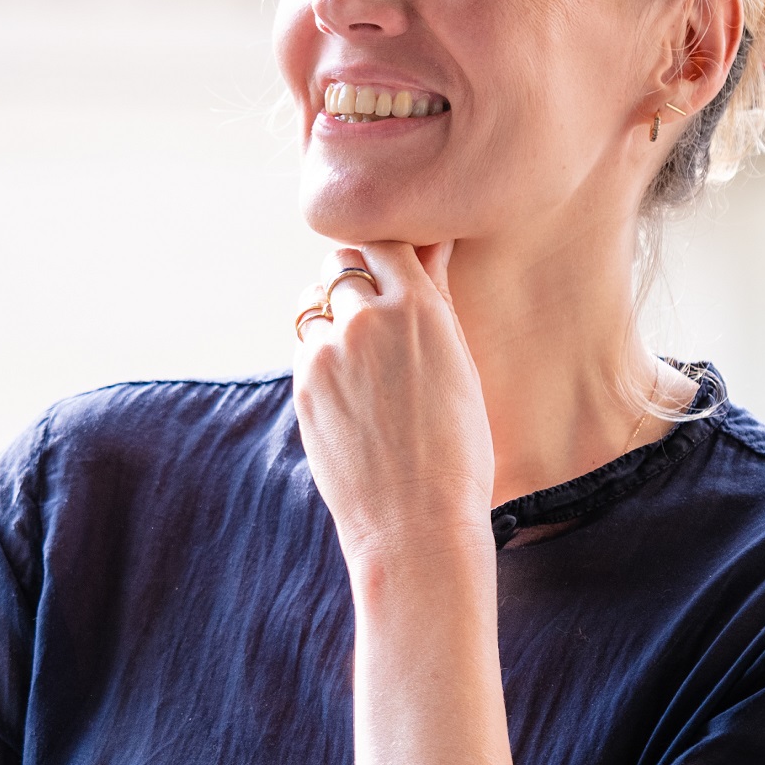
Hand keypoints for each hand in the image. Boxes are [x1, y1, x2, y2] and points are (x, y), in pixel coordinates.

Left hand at [291, 241, 492, 563]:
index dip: (384, 254)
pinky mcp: (303, 385)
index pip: (383, 242)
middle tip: (372, 314)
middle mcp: (367, 319)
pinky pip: (305, 347)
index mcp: (418, 308)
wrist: (416, 523)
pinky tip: (349, 392)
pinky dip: (320, 355)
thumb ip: (435, 301)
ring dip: (331, 316)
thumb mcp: (461, 366)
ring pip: (315, 304)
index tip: (391, 269)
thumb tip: (429, 247)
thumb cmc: (458, 449)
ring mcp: (328, 352)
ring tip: (359, 358)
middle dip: (353, 280)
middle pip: (341, 264)